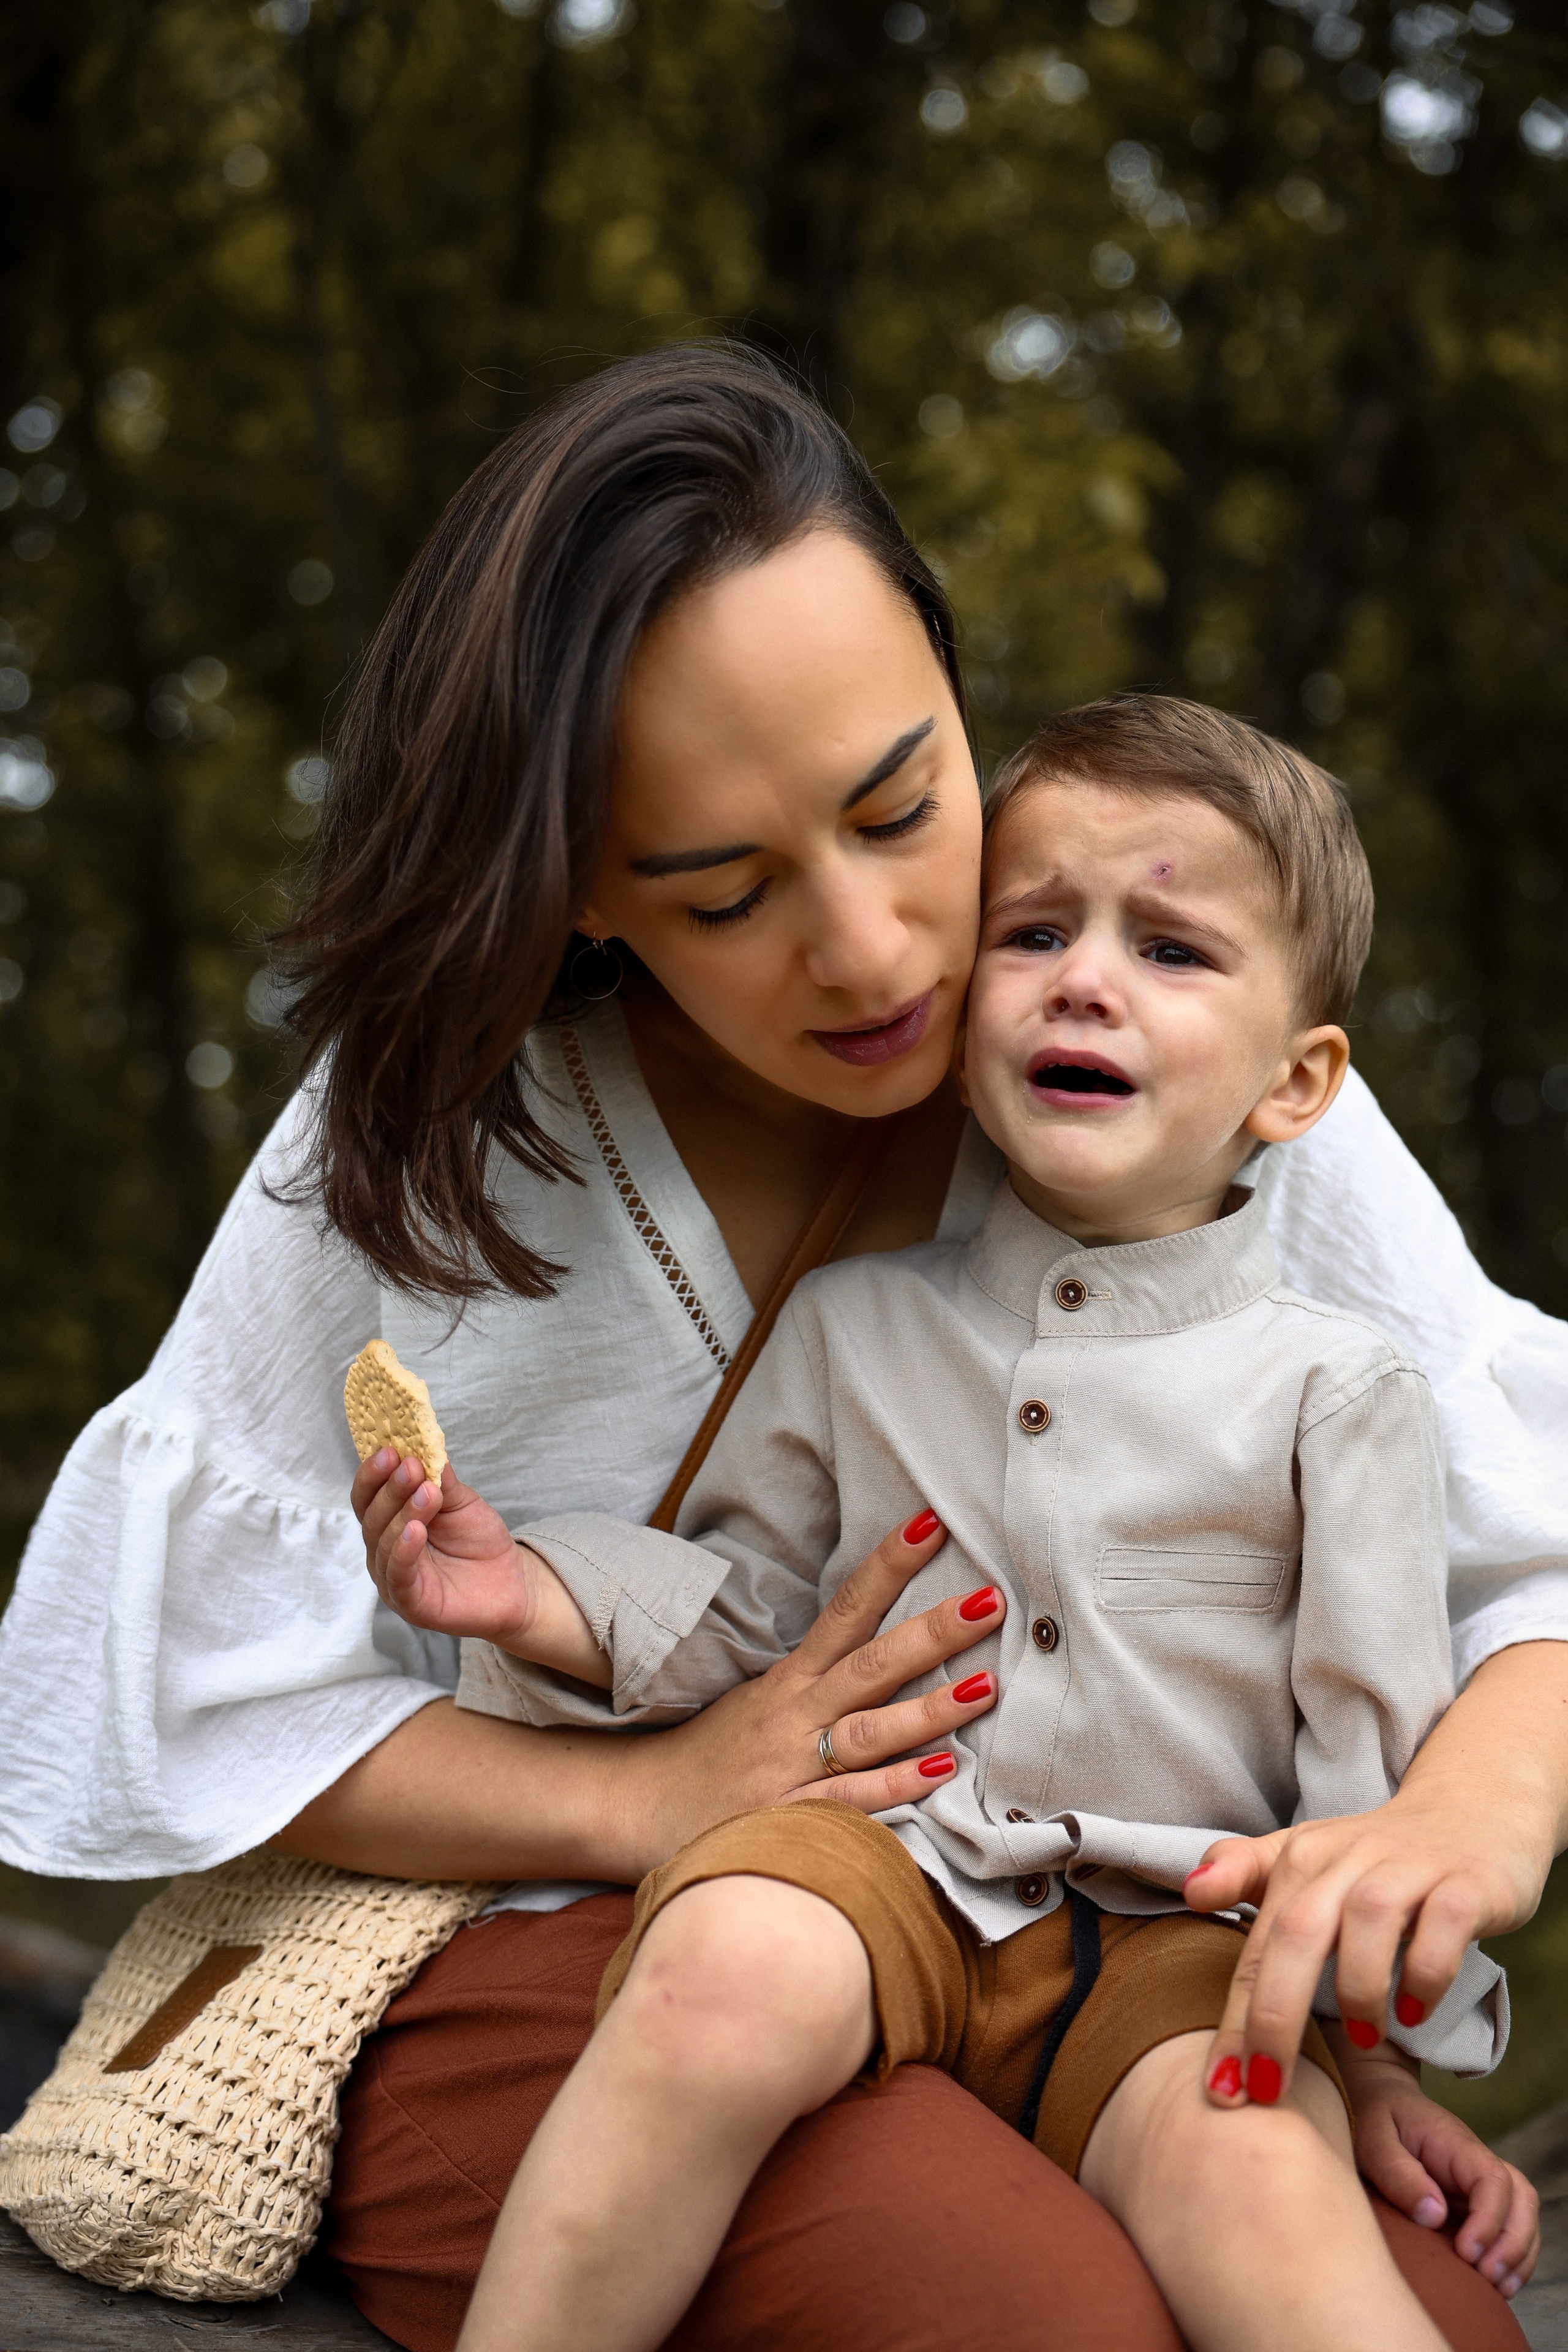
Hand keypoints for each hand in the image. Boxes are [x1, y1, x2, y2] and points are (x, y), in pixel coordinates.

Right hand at [353, 1446, 541, 1648]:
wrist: (510, 1582)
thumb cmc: (478, 1540)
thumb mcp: (460, 1501)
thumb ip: (440, 1478)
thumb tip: (423, 1444)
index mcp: (389, 1521)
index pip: (368, 1495)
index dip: (374, 1472)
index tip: (389, 1448)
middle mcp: (383, 1549)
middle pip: (372, 1516)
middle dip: (391, 1488)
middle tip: (410, 1466)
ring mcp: (393, 1577)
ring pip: (384, 1542)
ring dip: (404, 1513)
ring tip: (427, 1492)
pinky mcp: (410, 1602)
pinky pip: (399, 1575)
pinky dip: (404, 1551)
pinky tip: (416, 1530)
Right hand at [619, 1511, 1005, 1870]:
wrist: (638, 1806)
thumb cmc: (713, 1753)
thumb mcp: (763, 1699)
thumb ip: (822, 1677)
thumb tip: (887, 1641)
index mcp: (791, 1680)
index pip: (845, 1610)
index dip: (887, 1566)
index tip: (931, 1524)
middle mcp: (795, 1714)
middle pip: (870, 1663)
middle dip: (932, 1631)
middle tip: (990, 1600)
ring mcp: (792, 1766)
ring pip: (869, 1729)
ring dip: (929, 1708)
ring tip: (985, 1685)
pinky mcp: (787, 1817)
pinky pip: (849, 1799)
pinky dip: (894, 1784)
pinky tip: (941, 1771)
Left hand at [1188, 1790, 1544, 2105]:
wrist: (1472, 1813)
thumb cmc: (1375, 1857)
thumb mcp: (1307, 1857)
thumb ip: (1245, 1872)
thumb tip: (1191, 1893)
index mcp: (1301, 1859)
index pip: (1257, 1947)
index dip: (1234, 2019)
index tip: (1219, 2090)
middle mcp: (1347, 1859)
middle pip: (1297, 1933)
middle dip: (1274, 2016)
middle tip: (1267, 2089)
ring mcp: (1408, 1868)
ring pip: (1368, 1921)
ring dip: (1358, 1988)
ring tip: (1363, 2037)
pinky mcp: (1465, 1884)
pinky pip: (1442, 1928)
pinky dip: (1425, 1973)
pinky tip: (1414, 2010)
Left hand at [1340, 2043, 1538, 2297]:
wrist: (1375, 2100)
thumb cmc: (1372, 2117)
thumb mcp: (1372, 2139)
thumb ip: (1398, 2173)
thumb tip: (1434, 2215)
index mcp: (1454, 2143)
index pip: (1493, 2179)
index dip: (1489, 2219)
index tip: (1466, 2251)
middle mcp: (1475, 2163)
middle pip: (1520, 2199)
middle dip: (1513, 2243)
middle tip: (1486, 2277)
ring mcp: (1477, 2182)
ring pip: (1522, 2214)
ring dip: (1518, 2254)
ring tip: (1497, 2289)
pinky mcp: (1472, 2201)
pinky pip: (1507, 2226)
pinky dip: (1511, 2256)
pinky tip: (1496, 2284)